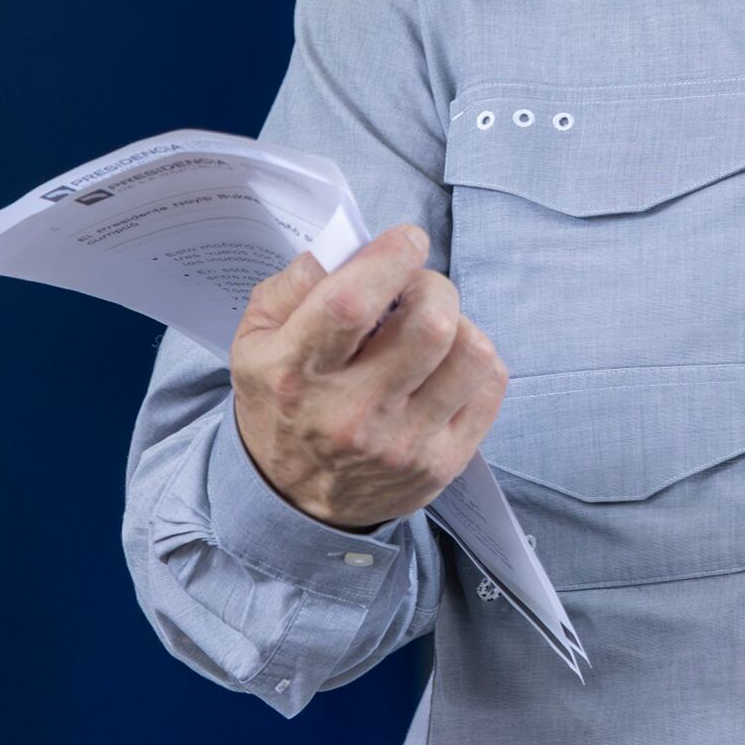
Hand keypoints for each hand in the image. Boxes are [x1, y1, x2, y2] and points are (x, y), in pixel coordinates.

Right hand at [230, 225, 506, 530]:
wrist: (292, 502)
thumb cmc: (281, 405)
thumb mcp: (254, 344)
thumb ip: (290, 288)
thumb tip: (343, 249)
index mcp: (298, 372)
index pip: (353, 303)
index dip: (391, 258)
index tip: (405, 241)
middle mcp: (352, 412)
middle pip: (431, 324)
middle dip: (432, 286)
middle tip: (415, 290)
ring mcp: (404, 442)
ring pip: (472, 353)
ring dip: (460, 323)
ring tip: (433, 329)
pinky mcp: (443, 462)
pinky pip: (490, 387)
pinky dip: (475, 359)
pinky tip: (447, 363)